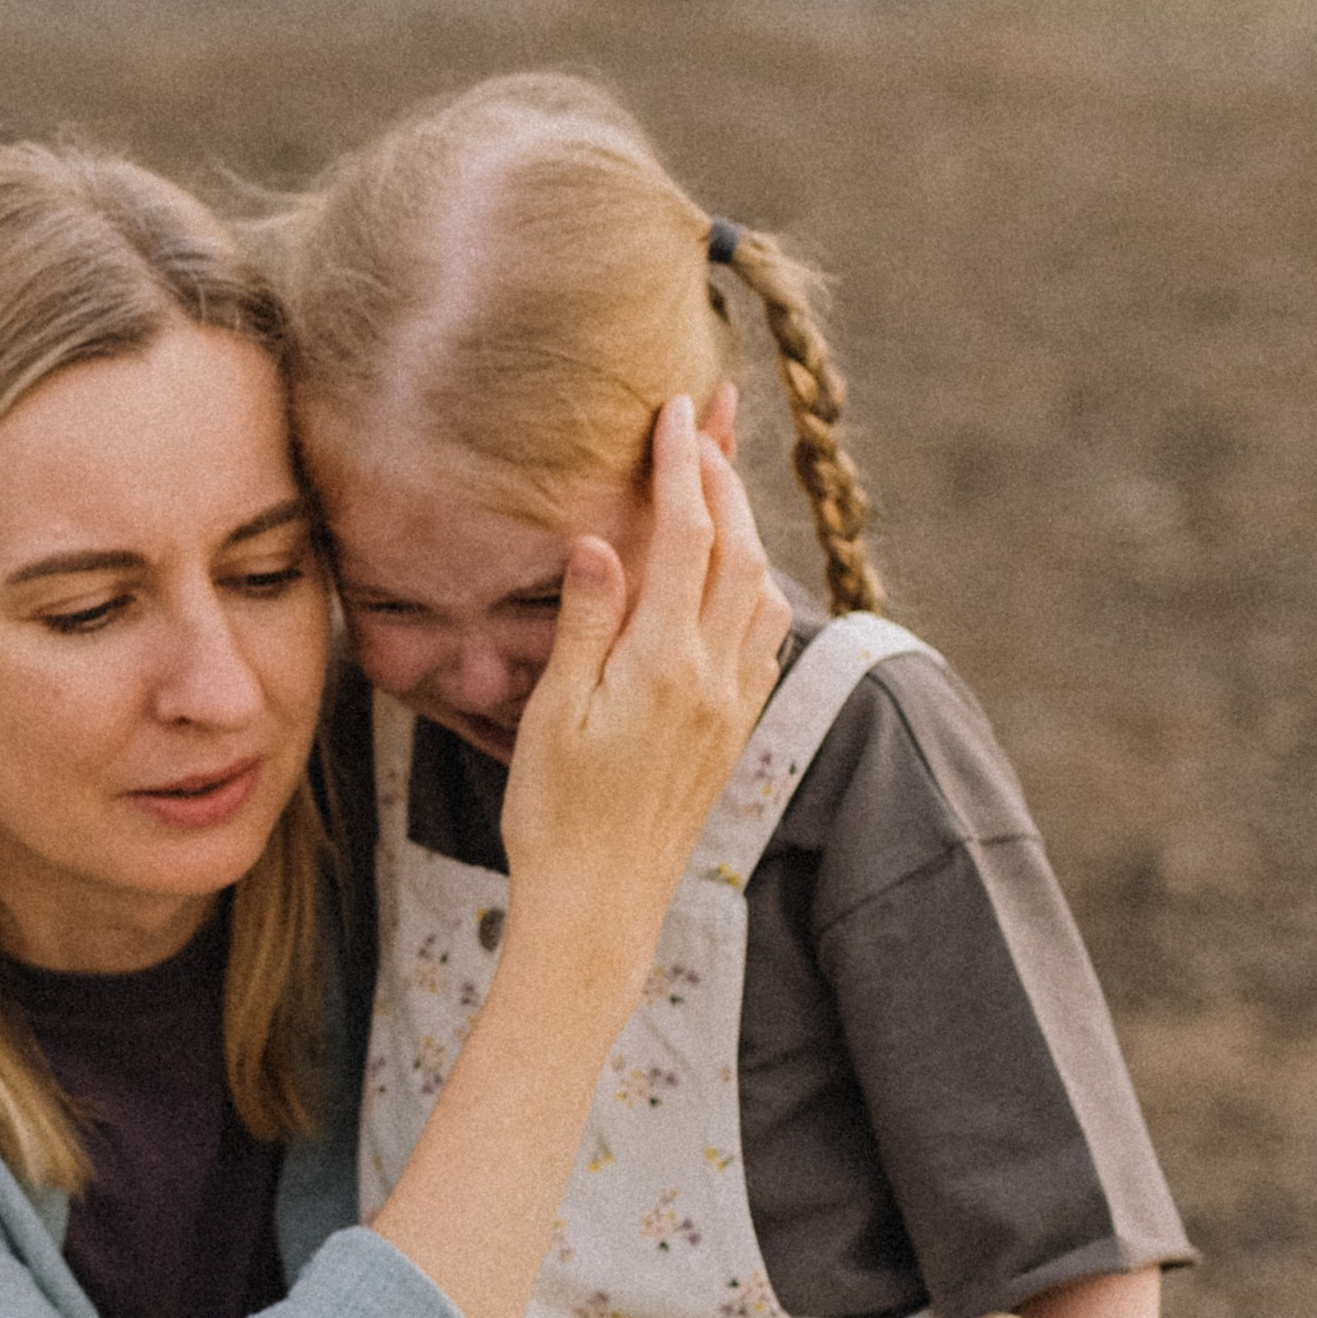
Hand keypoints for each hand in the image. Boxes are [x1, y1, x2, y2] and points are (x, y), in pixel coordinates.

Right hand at [496, 399, 786, 974]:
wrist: (600, 906)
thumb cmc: (556, 815)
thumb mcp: (552, 713)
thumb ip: (584, 622)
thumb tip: (601, 540)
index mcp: (664, 663)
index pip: (687, 536)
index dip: (684, 466)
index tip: (675, 410)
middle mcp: (714, 677)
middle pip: (740, 549)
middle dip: (725, 476)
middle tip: (709, 419)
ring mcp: (732, 706)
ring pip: (763, 590)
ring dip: (746, 527)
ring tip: (718, 484)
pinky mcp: (734, 732)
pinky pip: (764, 637)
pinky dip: (754, 585)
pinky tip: (733, 579)